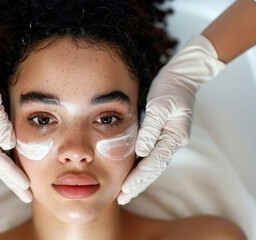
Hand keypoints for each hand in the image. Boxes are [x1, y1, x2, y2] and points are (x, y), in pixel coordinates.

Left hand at [118, 35, 225, 204]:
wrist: (181, 78)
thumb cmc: (171, 89)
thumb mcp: (160, 106)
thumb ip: (150, 129)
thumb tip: (141, 152)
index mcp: (174, 137)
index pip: (154, 163)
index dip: (139, 177)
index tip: (126, 190)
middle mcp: (173, 142)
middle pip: (154, 169)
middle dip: (139, 185)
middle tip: (123, 198)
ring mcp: (168, 140)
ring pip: (153, 165)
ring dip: (140, 179)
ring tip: (126, 192)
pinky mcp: (162, 136)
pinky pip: (151, 156)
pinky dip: (141, 167)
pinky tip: (132, 173)